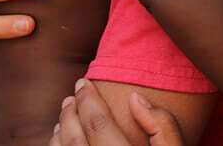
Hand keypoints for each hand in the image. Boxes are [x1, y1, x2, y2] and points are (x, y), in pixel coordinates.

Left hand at [50, 79, 186, 145]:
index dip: (88, 99)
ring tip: (64, 118)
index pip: (98, 124)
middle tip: (72, 95)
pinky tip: (62, 145)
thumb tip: (134, 98)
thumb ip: (164, 127)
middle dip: (70, 113)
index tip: (83, 82)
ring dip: (59, 135)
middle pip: (74, 140)